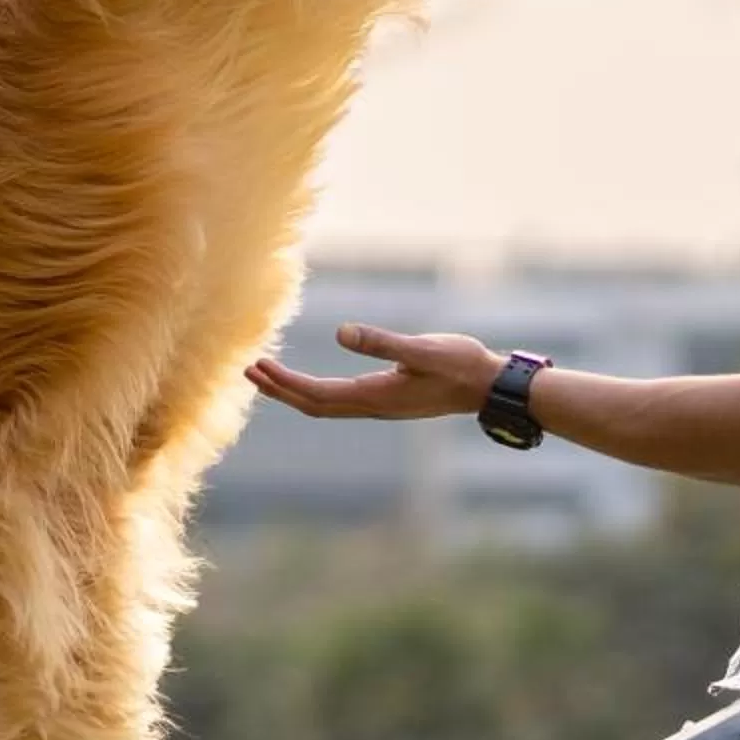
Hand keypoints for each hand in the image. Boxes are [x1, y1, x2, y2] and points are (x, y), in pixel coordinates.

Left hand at [245, 324, 503, 421]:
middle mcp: (373, 406)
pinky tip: (311, 383)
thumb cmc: (461, 364)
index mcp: (375, 396)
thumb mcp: (423, 349)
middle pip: (314, 405)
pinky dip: (316, 392)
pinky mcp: (389, 399)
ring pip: (326, 405)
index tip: (259, 366)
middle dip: (280, 390)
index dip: (285, 384)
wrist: (489, 386)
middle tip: (250, 370)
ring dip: (294, 392)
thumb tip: (341, 334)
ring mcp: (381, 406)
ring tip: (269, 376)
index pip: (317, 395)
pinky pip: (340, 401)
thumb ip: (383, 342)